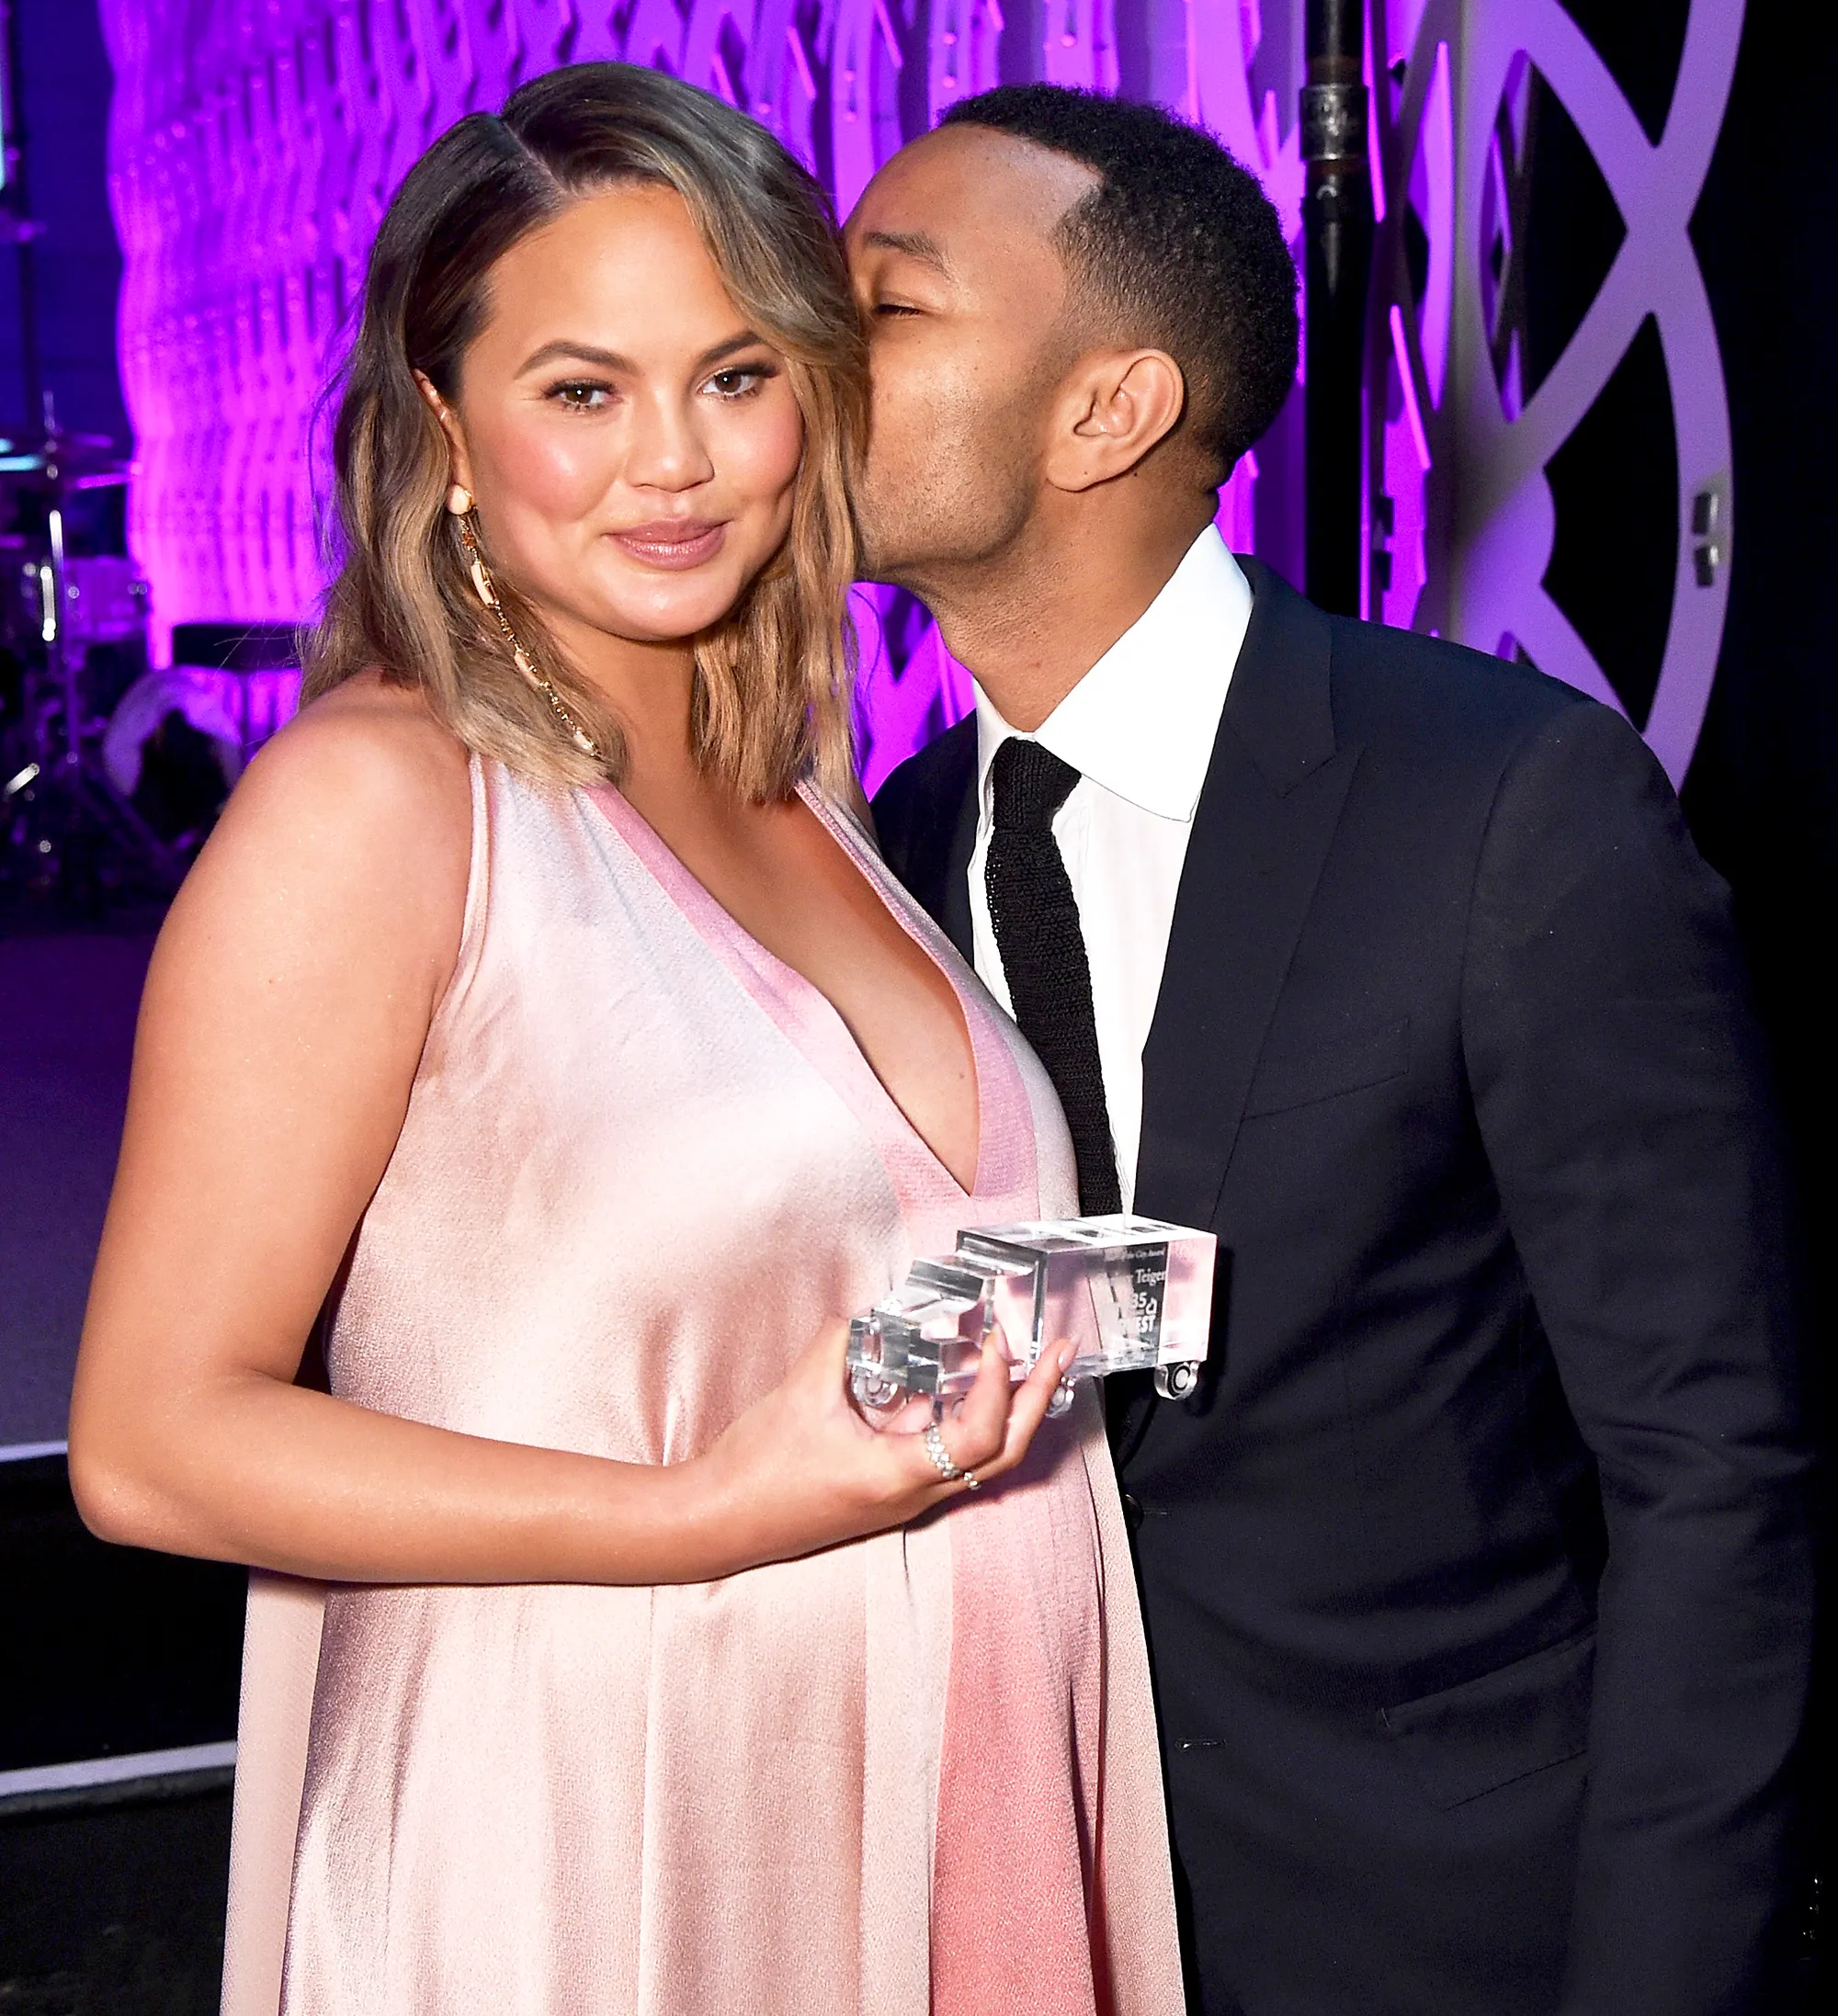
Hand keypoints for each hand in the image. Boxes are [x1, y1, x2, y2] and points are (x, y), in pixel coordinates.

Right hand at [694, 1319, 1072, 1575]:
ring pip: (979, 1456)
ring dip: (1007, 1407)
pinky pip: (944, 1453)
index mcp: (899, 1476)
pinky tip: (957, 1380)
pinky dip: (964, 1414)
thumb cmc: (756, 1469)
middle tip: (1059, 1352)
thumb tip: (869, 1306)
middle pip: (1001, 1452)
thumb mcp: (799, 1391)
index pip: (978, 1434)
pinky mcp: (889, 1489)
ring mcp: (905, 1496)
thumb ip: (840, 1341)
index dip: (997, 1385)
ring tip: (1026, 1359)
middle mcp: (914, 1494)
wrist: (718, 1521)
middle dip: (1036, 1398)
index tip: (997, 1340)